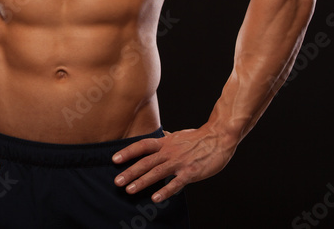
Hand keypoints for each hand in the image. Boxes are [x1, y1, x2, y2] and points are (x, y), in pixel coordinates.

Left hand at [111, 128, 236, 201]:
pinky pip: (175, 184)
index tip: (115, 159)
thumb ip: (167, 138)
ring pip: (157, 172)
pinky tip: (155, 198)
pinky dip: (165, 191)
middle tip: (117, 181)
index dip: (128, 152)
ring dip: (142, 182)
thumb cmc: (199, 137)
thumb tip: (160, 135)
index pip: (143, 146)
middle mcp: (169, 152)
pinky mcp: (190, 173)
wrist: (219, 137)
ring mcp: (179, 162)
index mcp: (165, 142)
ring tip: (129, 190)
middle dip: (130, 172)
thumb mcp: (179, 135)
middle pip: (146, 161)